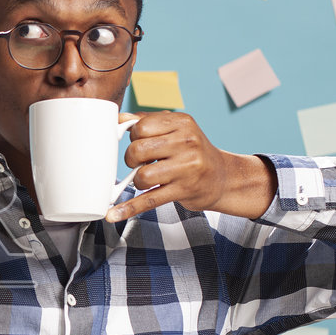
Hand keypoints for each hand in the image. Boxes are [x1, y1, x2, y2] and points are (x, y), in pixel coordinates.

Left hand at [105, 110, 274, 221]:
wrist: (222, 178)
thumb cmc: (192, 153)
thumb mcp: (176, 130)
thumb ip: (147, 122)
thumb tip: (118, 119)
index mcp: (182, 123)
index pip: (140, 127)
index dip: (133, 138)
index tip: (140, 145)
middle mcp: (187, 142)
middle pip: (137, 150)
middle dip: (131, 160)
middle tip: (141, 163)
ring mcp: (187, 168)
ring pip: (142, 176)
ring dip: (138, 180)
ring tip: (148, 179)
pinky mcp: (184, 190)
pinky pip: (149, 200)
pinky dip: (129, 208)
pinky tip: (113, 215)